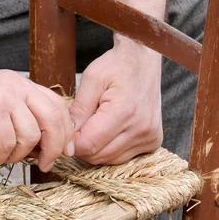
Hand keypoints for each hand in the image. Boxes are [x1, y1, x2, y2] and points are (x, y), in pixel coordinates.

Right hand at [0, 69, 74, 170]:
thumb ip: (16, 114)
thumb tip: (40, 144)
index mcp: (19, 83)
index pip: (56, 105)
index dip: (65, 130)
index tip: (64, 151)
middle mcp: (16, 85)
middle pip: (53, 119)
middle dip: (54, 147)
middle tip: (44, 165)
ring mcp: (3, 96)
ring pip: (31, 135)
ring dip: (18, 156)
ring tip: (0, 158)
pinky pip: (7, 142)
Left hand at [69, 37, 162, 164]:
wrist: (142, 60)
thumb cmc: (116, 66)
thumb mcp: (91, 80)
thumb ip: (79, 110)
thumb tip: (68, 136)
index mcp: (124, 111)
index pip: (89, 144)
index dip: (71, 142)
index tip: (66, 131)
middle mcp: (141, 129)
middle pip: (98, 156)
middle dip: (81, 145)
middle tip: (78, 126)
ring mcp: (149, 137)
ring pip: (109, 159)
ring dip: (95, 148)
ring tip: (94, 125)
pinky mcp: (153, 142)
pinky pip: (122, 157)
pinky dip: (109, 148)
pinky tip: (107, 130)